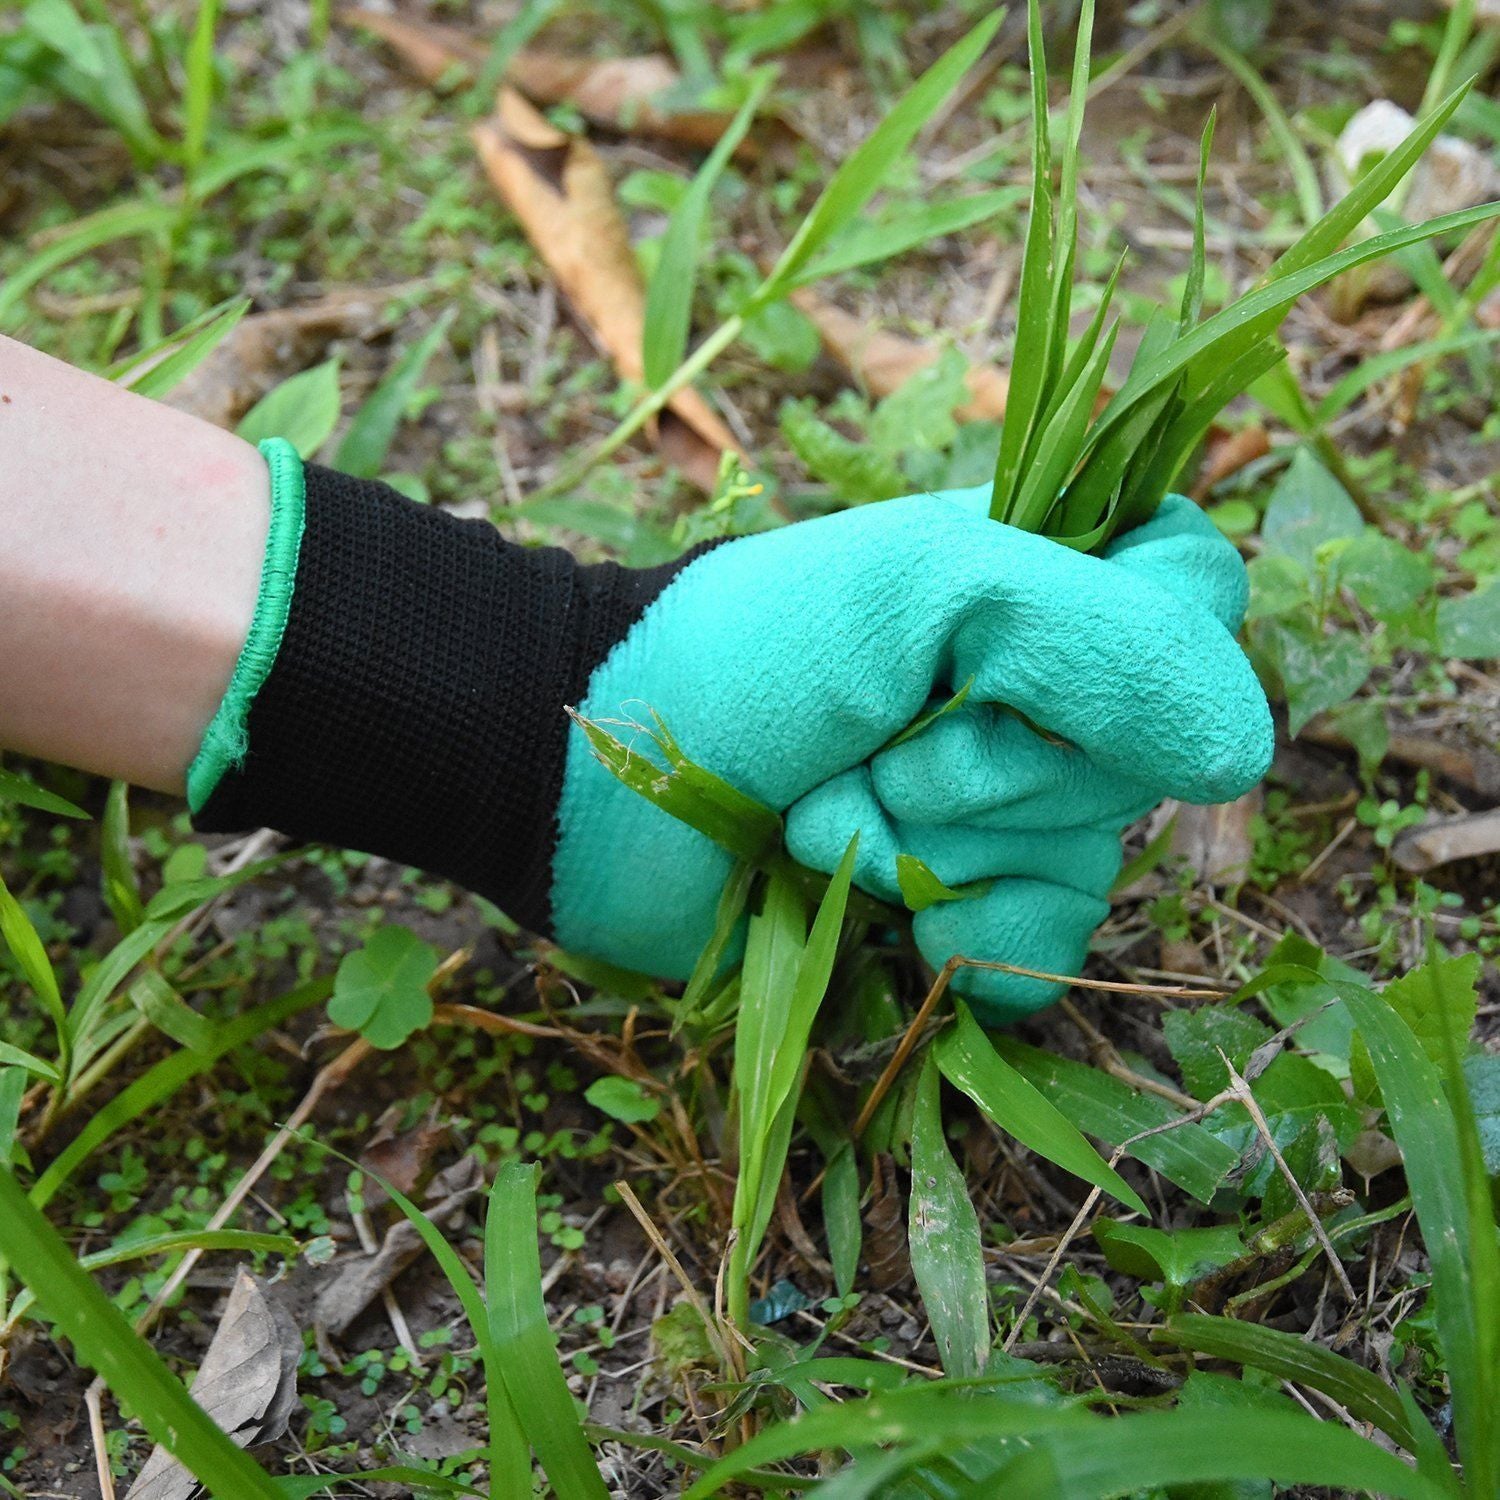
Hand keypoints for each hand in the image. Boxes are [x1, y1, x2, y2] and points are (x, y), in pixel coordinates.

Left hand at [552, 487, 1270, 1014]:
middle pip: (1139, 757)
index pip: (1198, 600)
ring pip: (1082, 862)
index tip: (1008, 668)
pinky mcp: (958, 911)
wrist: (601, 781)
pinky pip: (1039, 950)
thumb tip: (1243, 749)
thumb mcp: (928, 589)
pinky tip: (880, 910)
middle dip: (987, 769)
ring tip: (830, 814)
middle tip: (874, 741)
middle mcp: (1040, 698)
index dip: (1137, 654)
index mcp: (1042, 584)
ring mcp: (1000, 811)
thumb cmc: (749, 655)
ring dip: (935, 850)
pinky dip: (959, 940)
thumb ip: (1101, 633)